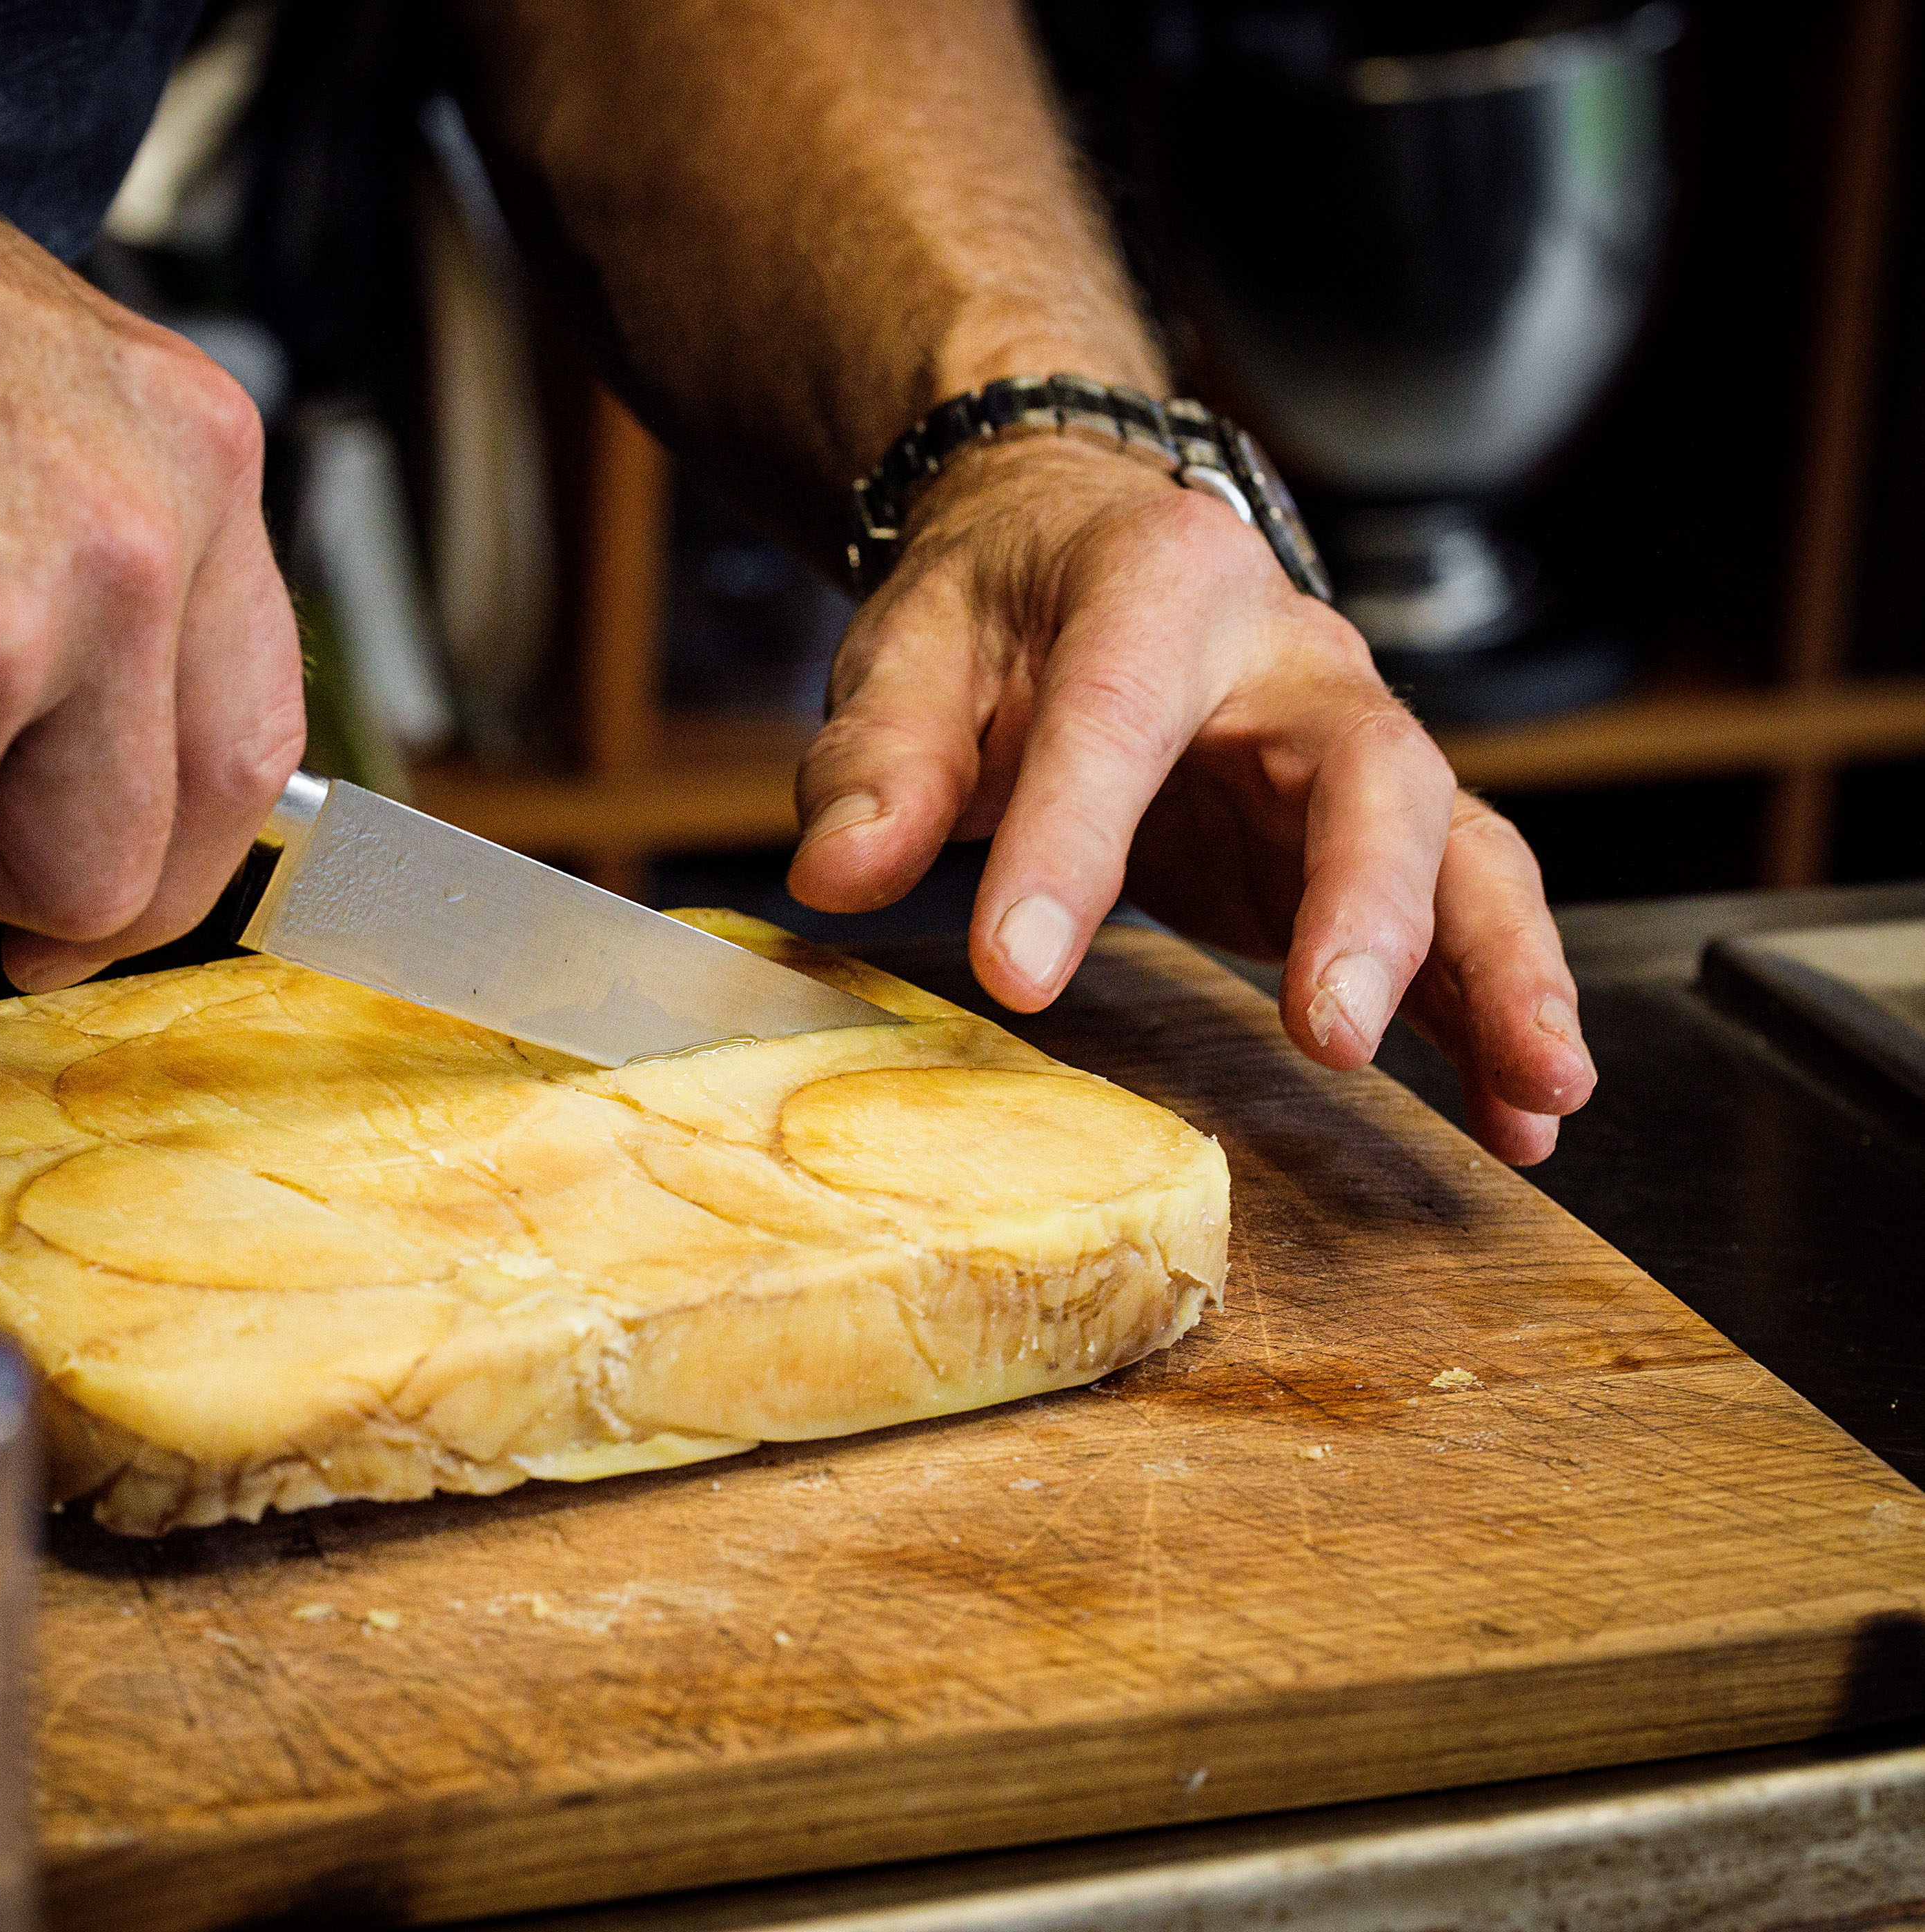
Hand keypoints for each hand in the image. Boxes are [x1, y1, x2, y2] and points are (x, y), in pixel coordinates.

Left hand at [785, 436, 1595, 1163]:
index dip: (1068, 847)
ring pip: (1459, 843)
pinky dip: (1496, 1008)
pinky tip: (1523, 1112)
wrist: (1077, 547)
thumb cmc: (999, 609)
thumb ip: (878, 761)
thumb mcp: (913, 653)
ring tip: (1540, 1088)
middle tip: (1332, 1033)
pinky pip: (1463, 909)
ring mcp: (1347, 743)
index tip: (1018, 974)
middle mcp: (1290, 658)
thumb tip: (836, 874)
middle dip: (1365, 904)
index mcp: (1156, 586)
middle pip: (1366, 769)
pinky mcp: (1365, 832)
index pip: (1116, 716)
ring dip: (1501, 969)